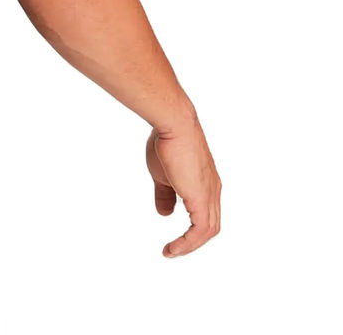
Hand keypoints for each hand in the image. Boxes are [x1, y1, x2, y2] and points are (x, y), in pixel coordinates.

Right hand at [146, 116, 220, 257]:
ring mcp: (210, 195)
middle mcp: (213, 190)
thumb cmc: (167, 142)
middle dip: (193, 240)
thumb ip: (165, 195)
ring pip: (208, 231)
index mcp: (206, 183)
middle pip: (210, 225)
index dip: (193, 226)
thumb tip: (165, 213)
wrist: (174, 125)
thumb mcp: (162, 174)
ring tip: (172, 252)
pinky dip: (188, 243)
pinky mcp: (202, 199)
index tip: (177, 234)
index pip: (206, 211)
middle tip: (175, 249)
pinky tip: (173, 248)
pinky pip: (200, 231)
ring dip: (190, 245)